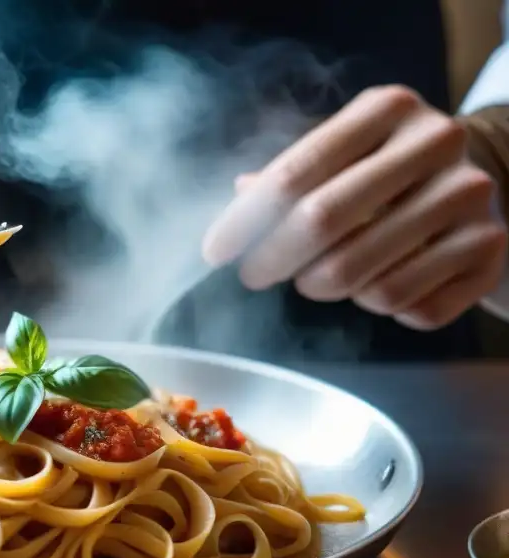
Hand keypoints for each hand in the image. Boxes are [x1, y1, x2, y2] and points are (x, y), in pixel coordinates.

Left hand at [202, 85, 507, 329]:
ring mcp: (470, 200)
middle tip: (255, 274)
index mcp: (388, 109)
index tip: (215, 252)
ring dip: (329, 288)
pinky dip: (387, 309)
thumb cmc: (390, 168)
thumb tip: (236, 195)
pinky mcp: (491, 253)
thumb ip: (289, 174)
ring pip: (365, 280)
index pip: (294, 174)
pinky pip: (411, 309)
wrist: (491, 176)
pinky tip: (386, 282)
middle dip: (273, 260)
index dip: (245, 221)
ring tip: (327, 275)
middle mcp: (436, 145)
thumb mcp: (344, 151)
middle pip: (322, 223)